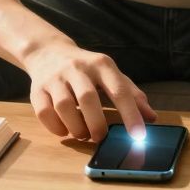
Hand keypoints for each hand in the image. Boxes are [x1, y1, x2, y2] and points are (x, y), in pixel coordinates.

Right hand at [22, 42, 157, 142]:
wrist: (48, 52)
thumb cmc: (87, 69)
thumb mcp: (111, 74)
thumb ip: (132, 94)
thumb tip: (152, 118)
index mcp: (101, 64)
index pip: (119, 90)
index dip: (131, 114)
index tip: (139, 136)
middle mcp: (77, 68)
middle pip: (88, 98)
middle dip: (97, 124)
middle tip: (101, 137)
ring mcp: (55, 78)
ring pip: (64, 106)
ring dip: (75, 127)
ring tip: (83, 134)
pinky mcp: (37, 89)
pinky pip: (44, 112)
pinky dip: (56, 127)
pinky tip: (64, 129)